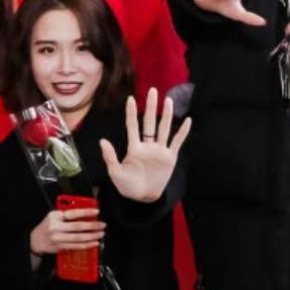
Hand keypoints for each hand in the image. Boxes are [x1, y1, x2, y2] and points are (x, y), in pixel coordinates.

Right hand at [29, 205, 105, 255]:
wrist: (36, 240)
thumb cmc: (48, 226)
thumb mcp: (54, 216)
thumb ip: (67, 213)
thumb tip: (85, 212)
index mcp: (55, 216)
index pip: (72, 213)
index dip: (86, 212)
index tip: (96, 212)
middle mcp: (56, 227)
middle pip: (78, 226)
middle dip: (92, 226)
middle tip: (102, 225)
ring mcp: (58, 238)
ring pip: (78, 238)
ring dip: (92, 236)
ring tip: (100, 234)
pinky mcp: (60, 247)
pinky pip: (76, 246)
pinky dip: (86, 245)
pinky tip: (94, 243)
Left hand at [99, 89, 192, 203]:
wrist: (143, 198)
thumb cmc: (127, 186)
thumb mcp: (115, 172)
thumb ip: (110, 157)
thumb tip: (102, 141)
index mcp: (134, 148)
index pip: (132, 126)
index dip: (131, 113)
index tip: (131, 99)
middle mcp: (147, 145)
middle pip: (150, 122)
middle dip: (151, 107)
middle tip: (153, 91)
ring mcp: (159, 150)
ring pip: (164, 129)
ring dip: (166, 115)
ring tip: (168, 101)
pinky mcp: (170, 157)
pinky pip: (177, 142)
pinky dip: (183, 131)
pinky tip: (187, 120)